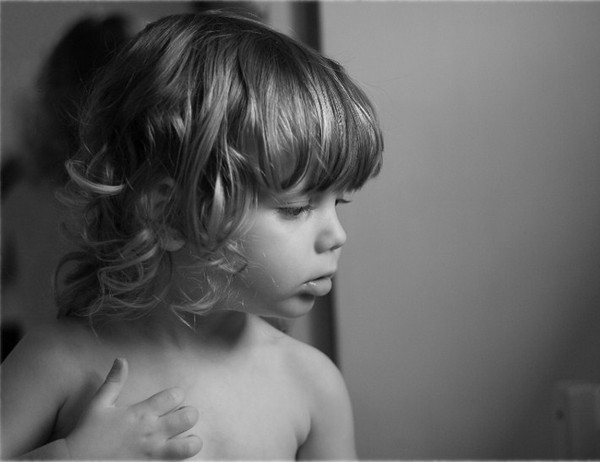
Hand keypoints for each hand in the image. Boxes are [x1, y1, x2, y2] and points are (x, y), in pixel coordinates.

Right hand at [64, 358, 201, 459]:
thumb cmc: (87, 434)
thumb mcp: (99, 404)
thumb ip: (114, 381)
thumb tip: (121, 359)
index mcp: (141, 412)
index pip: (175, 396)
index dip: (178, 395)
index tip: (173, 400)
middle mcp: (152, 431)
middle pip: (189, 417)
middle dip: (190, 415)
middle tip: (182, 418)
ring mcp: (154, 453)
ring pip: (190, 446)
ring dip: (192, 441)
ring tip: (186, 440)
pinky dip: (179, 459)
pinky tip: (173, 456)